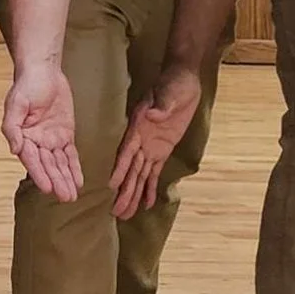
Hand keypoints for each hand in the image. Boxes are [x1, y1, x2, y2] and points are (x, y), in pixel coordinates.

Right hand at [2, 56, 79, 197]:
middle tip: (65, 197)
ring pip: (59, 164)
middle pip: (47, 165)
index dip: (39, 174)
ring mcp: (51, 139)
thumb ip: (12, 127)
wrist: (44, 71)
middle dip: (56, 182)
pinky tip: (77, 181)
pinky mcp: (64, 135)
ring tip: (71, 196)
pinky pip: (70, 155)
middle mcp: (35, 141)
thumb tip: (14, 149)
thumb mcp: (16, 103)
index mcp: (21, 136)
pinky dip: (74, 168)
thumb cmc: (27, 85)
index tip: (48, 188)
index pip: (31, 159)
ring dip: (65, 179)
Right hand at [109, 67, 203, 219]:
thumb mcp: (168, 93)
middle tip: (117, 212)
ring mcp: (150, 146)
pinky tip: (147, 203)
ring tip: (125, 214)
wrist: (183, 79)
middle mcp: (141, 140)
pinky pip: (154, 172)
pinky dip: (150, 188)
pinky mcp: (162, 150)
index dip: (119, 169)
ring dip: (133, 194)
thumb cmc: (174, 83)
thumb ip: (160, 106)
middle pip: (130, 170)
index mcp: (138, 127)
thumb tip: (151, 115)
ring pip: (140, 175)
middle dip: (124, 191)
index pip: (126, 152)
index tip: (111, 186)